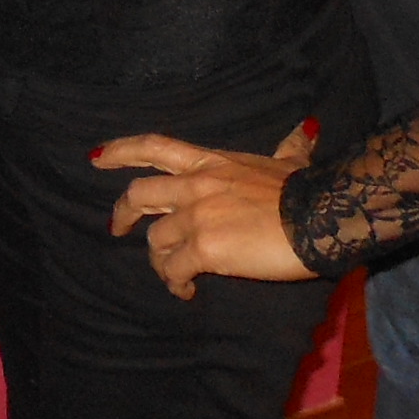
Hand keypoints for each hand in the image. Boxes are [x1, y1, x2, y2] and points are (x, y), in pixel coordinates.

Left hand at [94, 119, 318, 299]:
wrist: (322, 215)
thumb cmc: (306, 189)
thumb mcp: (290, 162)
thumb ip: (289, 147)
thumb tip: (305, 128)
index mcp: (210, 162)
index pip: (154, 147)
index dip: (121, 151)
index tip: (96, 159)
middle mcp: (195, 185)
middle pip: (138, 195)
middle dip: (123, 215)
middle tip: (119, 230)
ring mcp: (196, 216)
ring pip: (155, 241)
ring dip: (160, 261)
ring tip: (177, 274)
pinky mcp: (204, 247)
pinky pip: (174, 269)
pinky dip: (175, 282)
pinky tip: (187, 290)